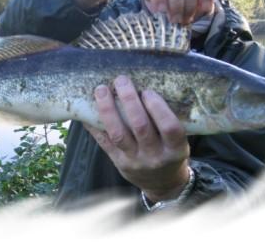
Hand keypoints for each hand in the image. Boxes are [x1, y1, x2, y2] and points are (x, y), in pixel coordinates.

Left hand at [84, 75, 189, 202]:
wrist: (162, 183)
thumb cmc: (170, 151)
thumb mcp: (178, 141)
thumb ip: (165, 121)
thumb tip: (144, 85)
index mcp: (175, 149)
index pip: (169, 128)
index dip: (158, 108)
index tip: (148, 91)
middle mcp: (155, 156)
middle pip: (140, 127)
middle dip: (129, 100)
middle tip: (121, 80)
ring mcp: (134, 161)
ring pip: (118, 134)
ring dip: (108, 109)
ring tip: (101, 90)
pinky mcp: (118, 163)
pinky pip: (104, 142)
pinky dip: (94, 125)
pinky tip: (86, 110)